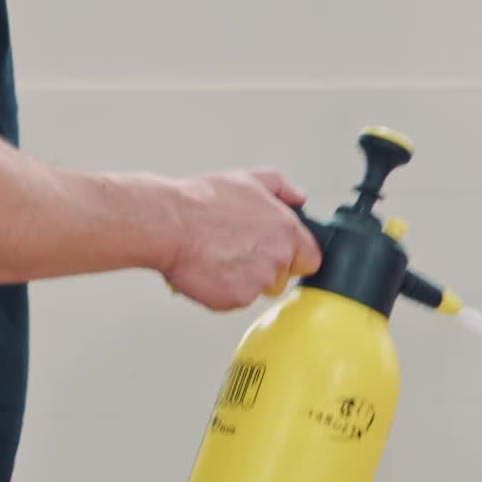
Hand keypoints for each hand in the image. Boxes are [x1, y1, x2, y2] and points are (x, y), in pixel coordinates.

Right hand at [162, 169, 322, 310]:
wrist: (169, 225)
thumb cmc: (202, 202)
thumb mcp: (248, 180)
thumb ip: (282, 188)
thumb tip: (300, 198)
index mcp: (286, 230)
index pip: (312, 259)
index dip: (296, 257)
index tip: (281, 254)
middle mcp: (278, 258)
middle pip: (283, 277)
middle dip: (265, 268)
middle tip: (237, 250)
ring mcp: (258, 282)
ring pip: (259, 290)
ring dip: (243, 279)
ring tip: (220, 255)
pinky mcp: (237, 299)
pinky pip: (236, 301)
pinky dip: (224, 290)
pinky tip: (210, 269)